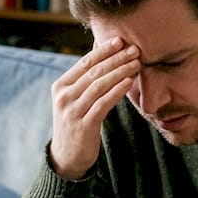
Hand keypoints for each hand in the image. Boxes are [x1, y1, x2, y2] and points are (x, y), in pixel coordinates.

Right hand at [48, 37, 140, 179]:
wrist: (67, 157)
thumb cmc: (76, 124)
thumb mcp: (75, 100)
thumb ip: (85, 81)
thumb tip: (103, 56)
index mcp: (60, 86)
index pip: (84, 63)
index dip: (103, 50)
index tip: (120, 39)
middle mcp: (63, 97)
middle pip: (94, 72)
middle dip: (116, 58)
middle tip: (134, 49)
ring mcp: (72, 111)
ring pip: (99, 86)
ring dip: (120, 72)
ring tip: (136, 63)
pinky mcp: (83, 126)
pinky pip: (102, 104)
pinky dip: (116, 91)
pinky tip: (129, 83)